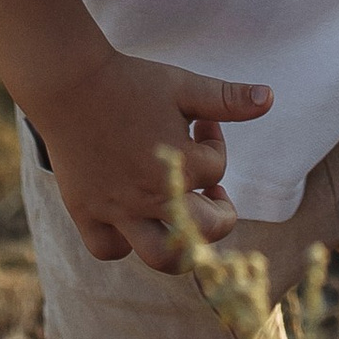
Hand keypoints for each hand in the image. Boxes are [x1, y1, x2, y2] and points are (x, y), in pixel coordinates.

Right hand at [32, 49, 274, 271]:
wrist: (69, 81)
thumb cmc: (130, 80)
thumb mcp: (182, 85)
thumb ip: (226, 99)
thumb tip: (269, 98)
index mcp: (179, 165)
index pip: (217, 170)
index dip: (215, 142)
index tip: (199, 122)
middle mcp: (151, 196)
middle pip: (205, 233)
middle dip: (220, 216)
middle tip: (211, 195)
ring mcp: (118, 209)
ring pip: (160, 257)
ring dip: (181, 247)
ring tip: (182, 223)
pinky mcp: (87, 212)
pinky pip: (109, 249)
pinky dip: (123, 244)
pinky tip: (131, 219)